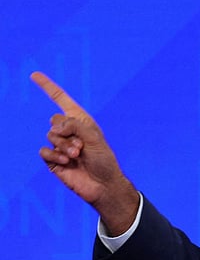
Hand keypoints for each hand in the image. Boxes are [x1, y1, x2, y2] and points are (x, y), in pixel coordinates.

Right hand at [32, 72, 139, 234]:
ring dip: (64, 146)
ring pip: (50, 135)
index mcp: (81, 121)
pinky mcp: (53, 160)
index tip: (34, 74)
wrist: (103, 185)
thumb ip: (75, 125)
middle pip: (55, 120)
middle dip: (67, 132)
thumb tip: (54, 125)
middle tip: (81, 146)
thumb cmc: (104, 160)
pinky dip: (55, 155)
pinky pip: (44, 151)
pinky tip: (67, 162)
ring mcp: (60, 145)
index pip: (61, 100)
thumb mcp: (94, 138)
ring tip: (77, 155)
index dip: (48, 87)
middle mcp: (69, 131)